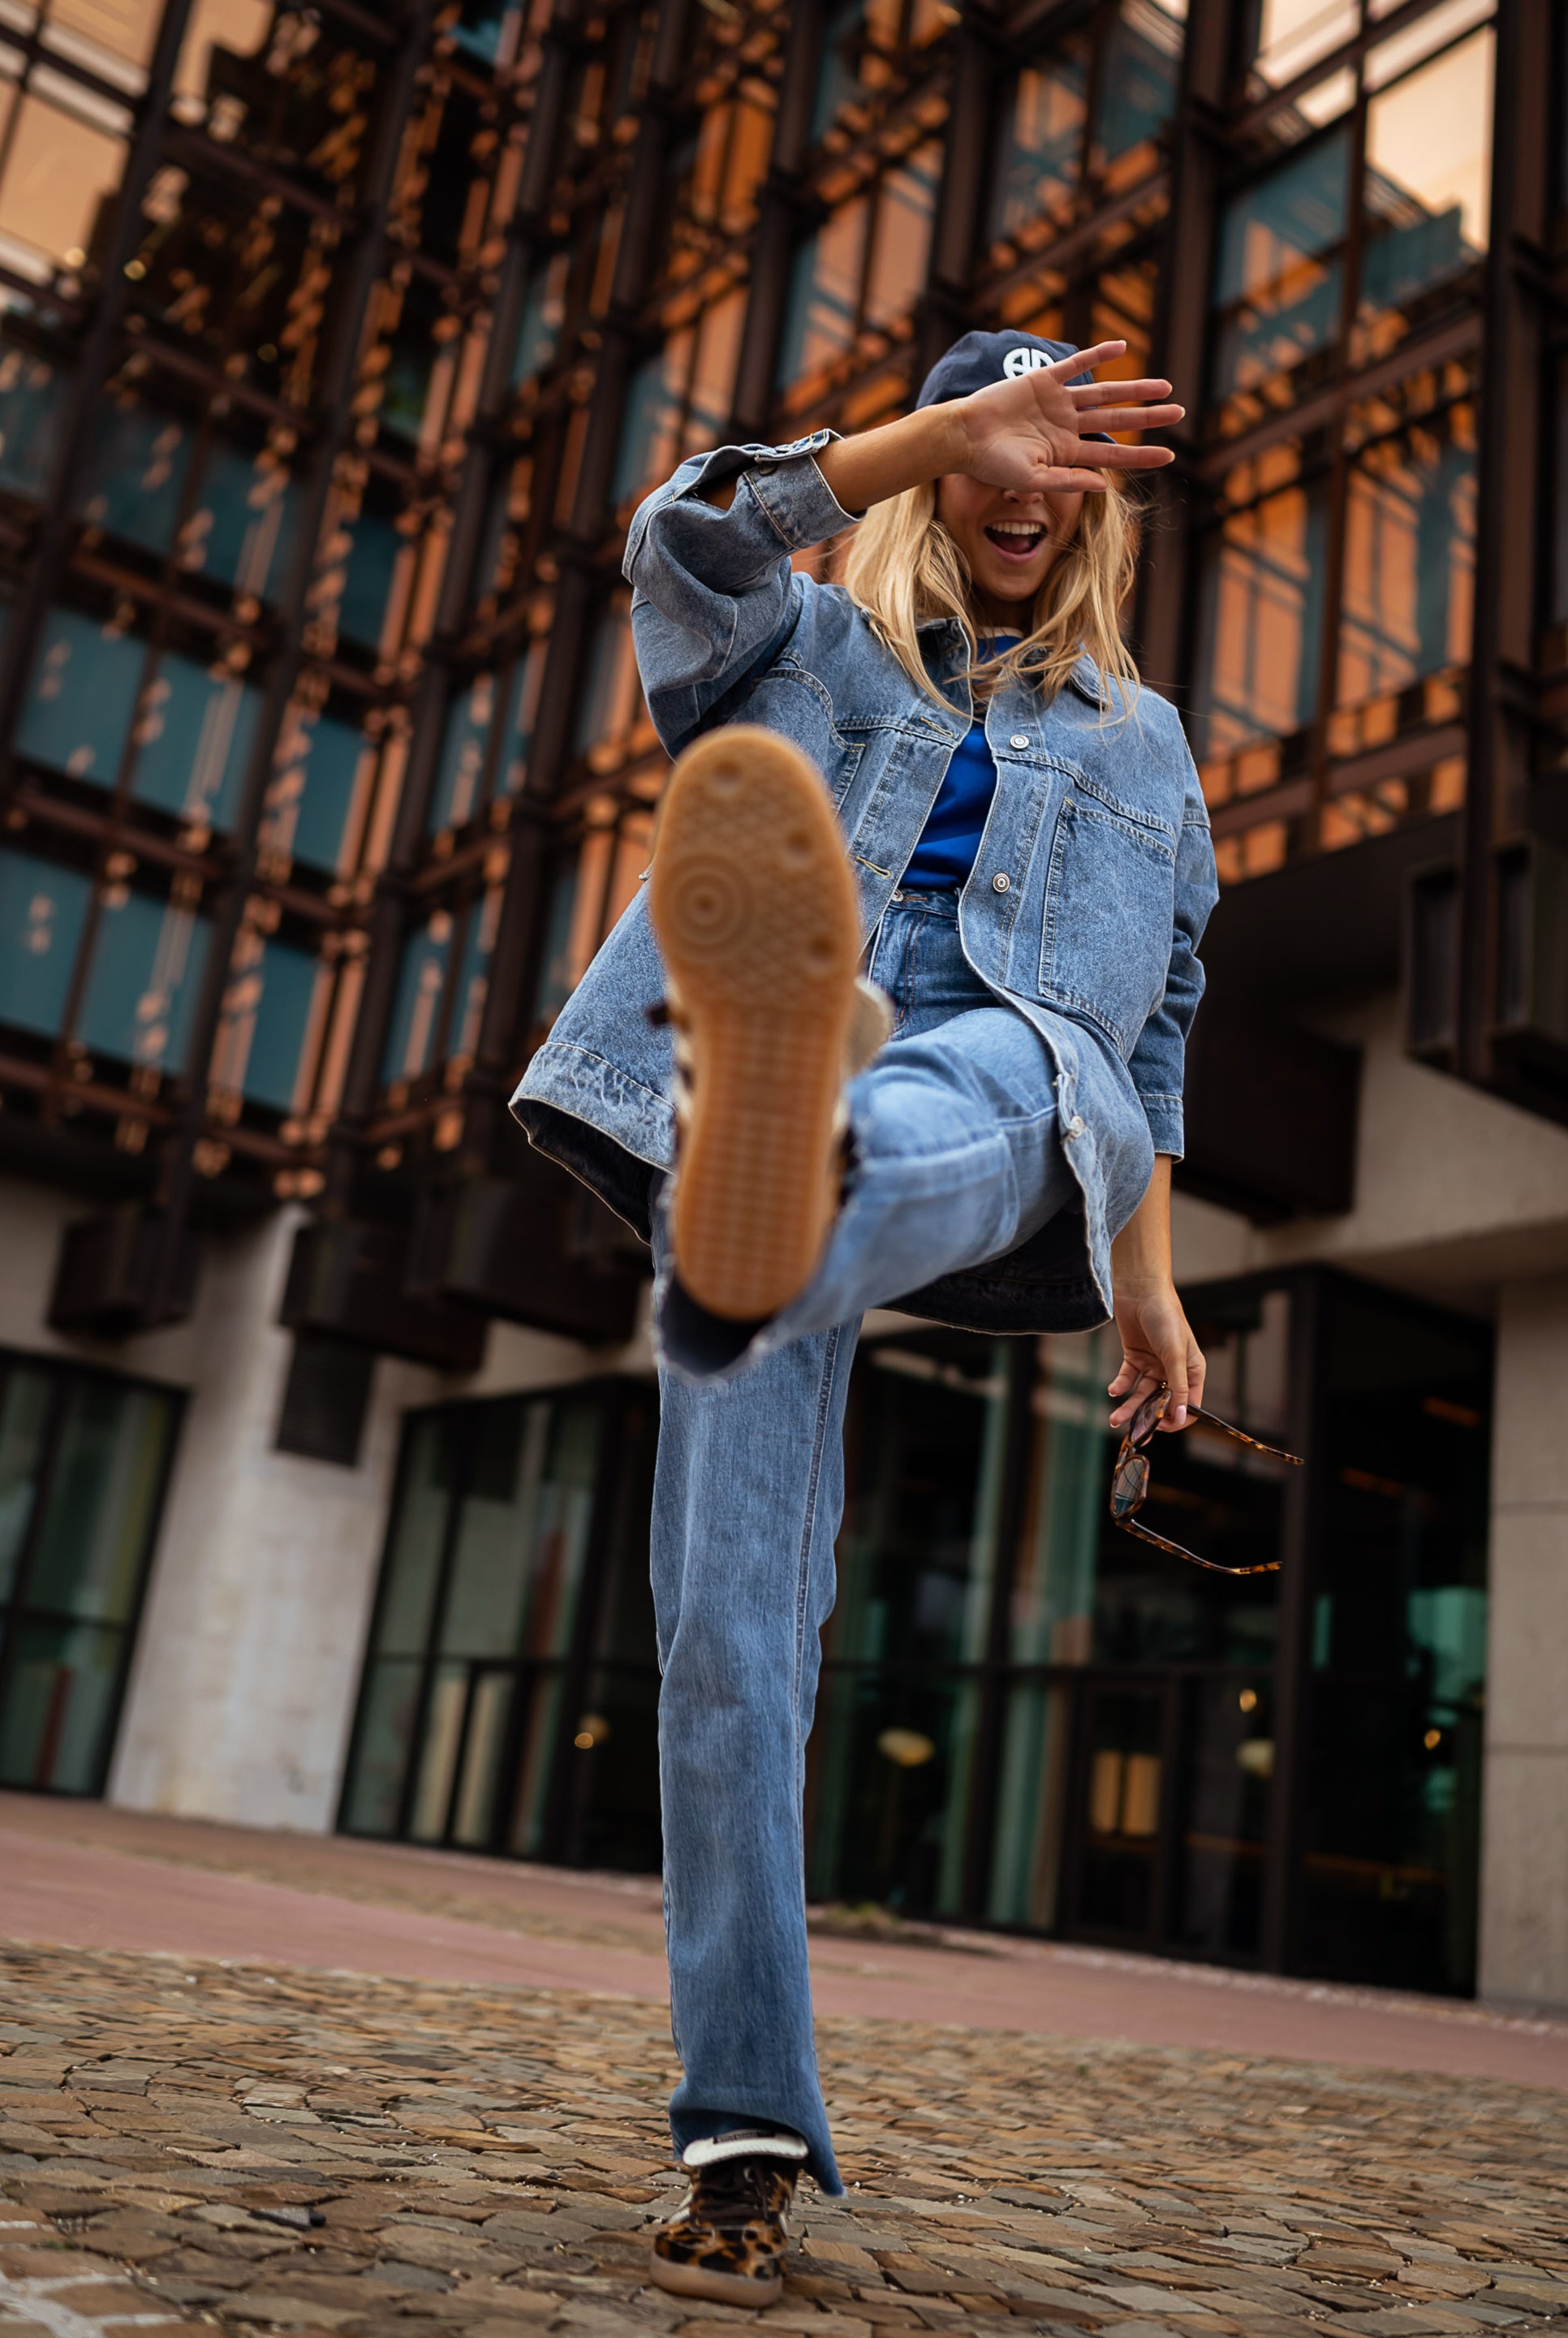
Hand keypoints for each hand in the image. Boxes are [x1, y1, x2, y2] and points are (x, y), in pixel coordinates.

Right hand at [954, 340, 1184, 495]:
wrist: (962, 436)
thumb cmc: (991, 465)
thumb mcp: (1031, 479)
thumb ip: (1067, 481)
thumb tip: (1105, 486)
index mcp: (1066, 452)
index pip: (1113, 453)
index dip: (1142, 455)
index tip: (1170, 456)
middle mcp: (1066, 426)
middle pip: (1117, 420)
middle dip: (1148, 418)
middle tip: (1179, 413)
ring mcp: (1057, 402)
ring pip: (1104, 393)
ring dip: (1134, 388)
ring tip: (1165, 386)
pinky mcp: (1043, 380)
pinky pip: (1076, 364)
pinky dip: (1098, 355)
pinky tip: (1122, 347)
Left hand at [1108, 1280, 1205, 1433]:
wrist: (1141, 1290)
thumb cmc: (1166, 1318)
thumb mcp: (1174, 1355)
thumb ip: (1178, 1388)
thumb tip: (1180, 1417)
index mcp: (1193, 1371)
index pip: (1189, 1405)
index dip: (1176, 1419)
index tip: (1160, 1427)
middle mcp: (1174, 1371)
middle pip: (1162, 1403)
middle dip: (1148, 1418)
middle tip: (1134, 1433)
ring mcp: (1154, 1365)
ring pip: (1142, 1395)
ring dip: (1129, 1408)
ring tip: (1114, 1420)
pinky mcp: (1135, 1357)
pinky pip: (1127, 1378)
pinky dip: (1120, 1386)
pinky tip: (1113, 1390)